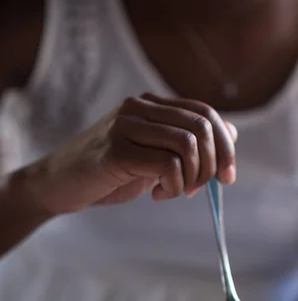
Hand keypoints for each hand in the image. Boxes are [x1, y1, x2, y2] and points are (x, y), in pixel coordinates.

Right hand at [20, 94, 237, 215]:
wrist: (62, 184)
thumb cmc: (110, 172)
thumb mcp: (155, 155)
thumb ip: (187, 143)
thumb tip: (231, 134)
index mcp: (152, 105)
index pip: (205, 114)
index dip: (225, 146)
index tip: (227, 177)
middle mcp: (140, 107)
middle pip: (201, 128)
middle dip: (211, 166)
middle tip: (196, 190)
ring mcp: (126, 125)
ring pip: (187, 145)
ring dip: (191, 178)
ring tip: (174, 192)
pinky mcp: (117, 150)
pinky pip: (167, 165)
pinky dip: (173, 186)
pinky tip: (156, 195)